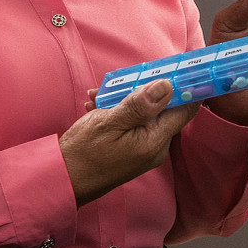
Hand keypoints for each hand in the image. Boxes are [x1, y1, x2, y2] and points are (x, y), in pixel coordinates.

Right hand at [59, 79, 200, 204]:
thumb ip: (139, 105)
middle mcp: (156, 147)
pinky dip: (120, 112)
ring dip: (126, 100)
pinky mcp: (135, 150)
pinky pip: (135, 124)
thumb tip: (167, 86)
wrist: (62, 179)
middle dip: (145, 90)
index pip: (185, 110)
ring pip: (146, 114)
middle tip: (121, 81)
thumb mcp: (109, 122)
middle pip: (164, 109)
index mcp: (155, 141)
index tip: (175, 67)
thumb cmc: (82, 153)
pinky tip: (98, 107)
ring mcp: (146, 150)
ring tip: (100, 95)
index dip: (184, 87)